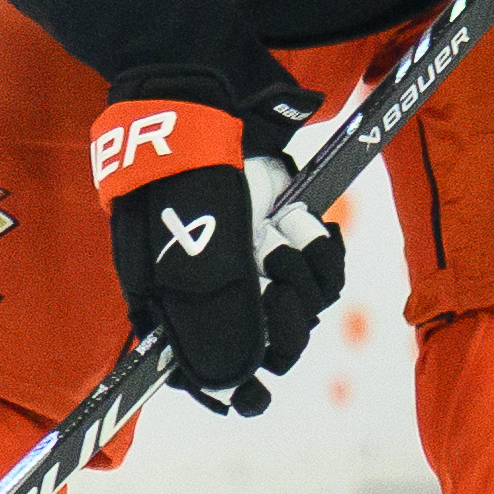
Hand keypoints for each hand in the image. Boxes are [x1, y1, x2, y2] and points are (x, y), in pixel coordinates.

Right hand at [90, 96, 340, 415]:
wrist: (207, 96)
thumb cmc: (184, 176)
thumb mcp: (194, 255)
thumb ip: (216, 322)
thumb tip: (230, 388)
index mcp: (170, 303)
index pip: (195, 370)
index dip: (227, 386)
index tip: (254, 397)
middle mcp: (212, 288)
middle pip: (262, 345)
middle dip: (280, 321)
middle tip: (274, 285)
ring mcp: (250, 260)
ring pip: (299, 308)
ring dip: (302, 275)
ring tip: (282, 232)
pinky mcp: (286, 232)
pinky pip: (322, 270)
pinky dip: (323, 252)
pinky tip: (305, 225)